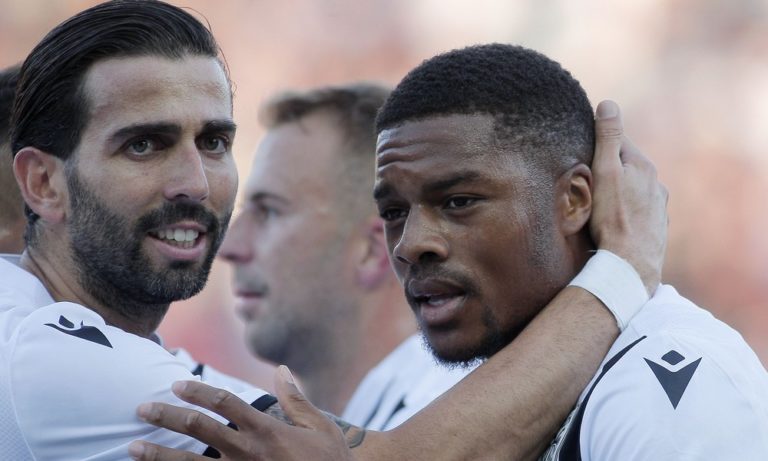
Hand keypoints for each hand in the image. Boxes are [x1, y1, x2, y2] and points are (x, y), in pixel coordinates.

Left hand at [129, 366, 359, 460]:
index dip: (198, 391)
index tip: (177, 384)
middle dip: (167, 417)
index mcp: (267, 430)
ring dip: (158, 455)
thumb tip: (281, 370)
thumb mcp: (319, 426)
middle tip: (142, 408)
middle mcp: (248, 452)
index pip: (224, 403)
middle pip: (198, 429)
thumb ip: (296, 399)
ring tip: (132, 447)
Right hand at [589, 100, 667, 294]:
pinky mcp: (656, 227)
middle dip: (608, 170)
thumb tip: (608, 103)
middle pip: (626, 167)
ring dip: (618, 192)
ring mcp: (658, 207)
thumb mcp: (605, 171)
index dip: (598, 145)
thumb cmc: (612, 217)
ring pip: (633, 191)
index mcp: (643, 166)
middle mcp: (656, 183)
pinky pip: (638, 212)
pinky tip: (614, 223)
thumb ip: (607, 138)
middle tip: (586, 181)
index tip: (582, 150)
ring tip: (598, 205)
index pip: (618, 142)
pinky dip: (626, 212)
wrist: (631, 263)